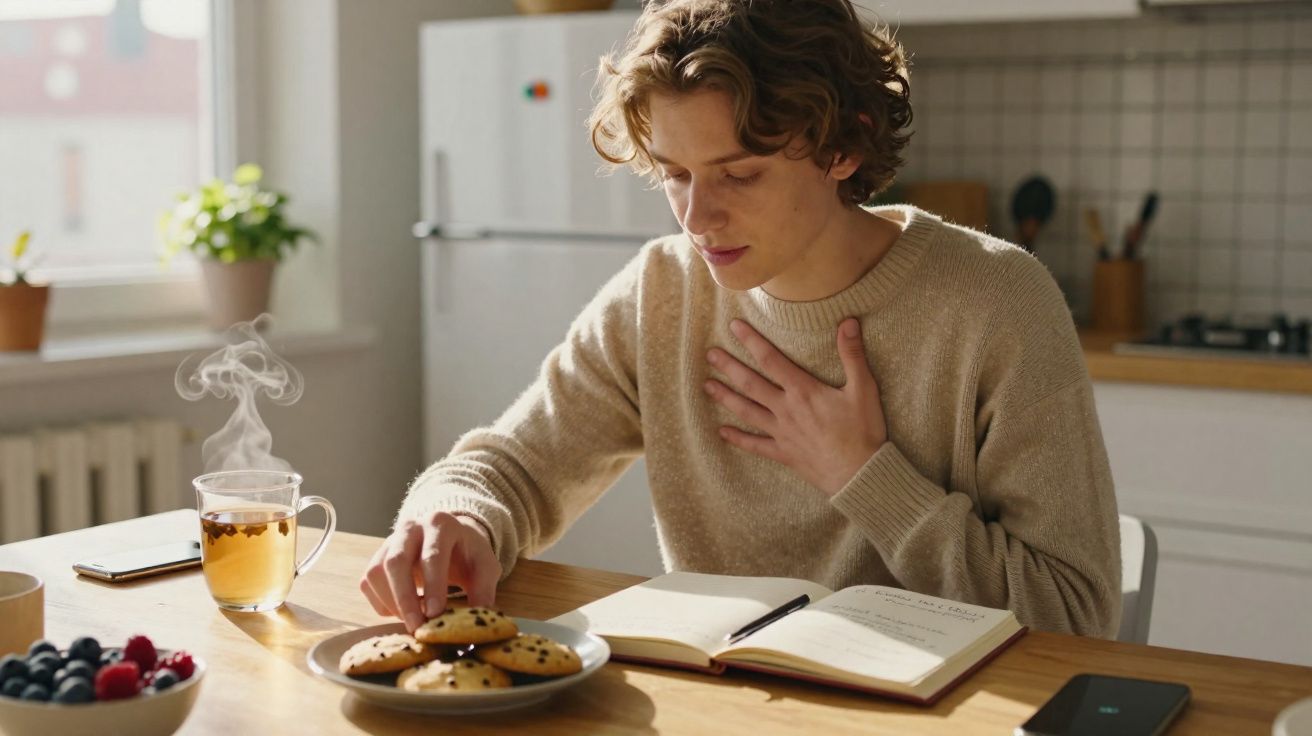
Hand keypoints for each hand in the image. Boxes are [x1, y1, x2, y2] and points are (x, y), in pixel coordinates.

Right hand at [359, 512, 501, 632]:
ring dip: (392, 603)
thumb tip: (480, 615)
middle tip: (417, 628)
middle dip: (405, 599)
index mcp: (441, 524)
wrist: (451, 540)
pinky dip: (383, 604)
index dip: (433, 586)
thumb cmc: (468, 555)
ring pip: (376, 573)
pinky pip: (368, 583)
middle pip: (396, 562)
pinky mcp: (377, 558)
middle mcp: (410, 528)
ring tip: (414, 623)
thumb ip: (484, 589)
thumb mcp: (485, 566)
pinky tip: (404, 612)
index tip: (435, 615)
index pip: (432, 556)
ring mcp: (389, 542)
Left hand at [704, 318, 887, 496]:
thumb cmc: (863, 431)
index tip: (734, 327)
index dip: (751, 341)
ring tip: (706, 385)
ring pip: (747, 411)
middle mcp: (786, 409)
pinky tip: (722, 432)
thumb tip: (849, 321)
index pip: (771, 360)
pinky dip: (738, 438)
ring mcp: (781, 432)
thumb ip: (853, 354)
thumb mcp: (864, 389)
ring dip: (725, 397)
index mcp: (803, 391)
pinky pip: (755, 445)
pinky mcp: (783, 453)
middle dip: (729, 367)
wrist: (860, 473)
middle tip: (709, 354)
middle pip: (750, 383)